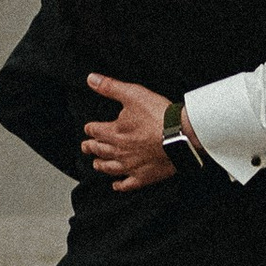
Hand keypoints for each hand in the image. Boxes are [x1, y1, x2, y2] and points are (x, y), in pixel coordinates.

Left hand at [83, 75, 175, 189]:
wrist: (179, 135)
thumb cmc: (158, 116)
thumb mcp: (132, 94)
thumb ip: (110, 87)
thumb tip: (91, 79)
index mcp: (114, 132)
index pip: (95, 130)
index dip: (90, 128)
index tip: (88, 128)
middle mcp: (119, 151)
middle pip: (99, 150)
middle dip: (90, 147)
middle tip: (85, 147)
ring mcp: (130, 166)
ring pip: (109, 168)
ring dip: (100, 165)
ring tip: (96, 164)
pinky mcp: (144, 176)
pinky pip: (127, 184)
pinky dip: (119, 185)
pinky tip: (116, 185)